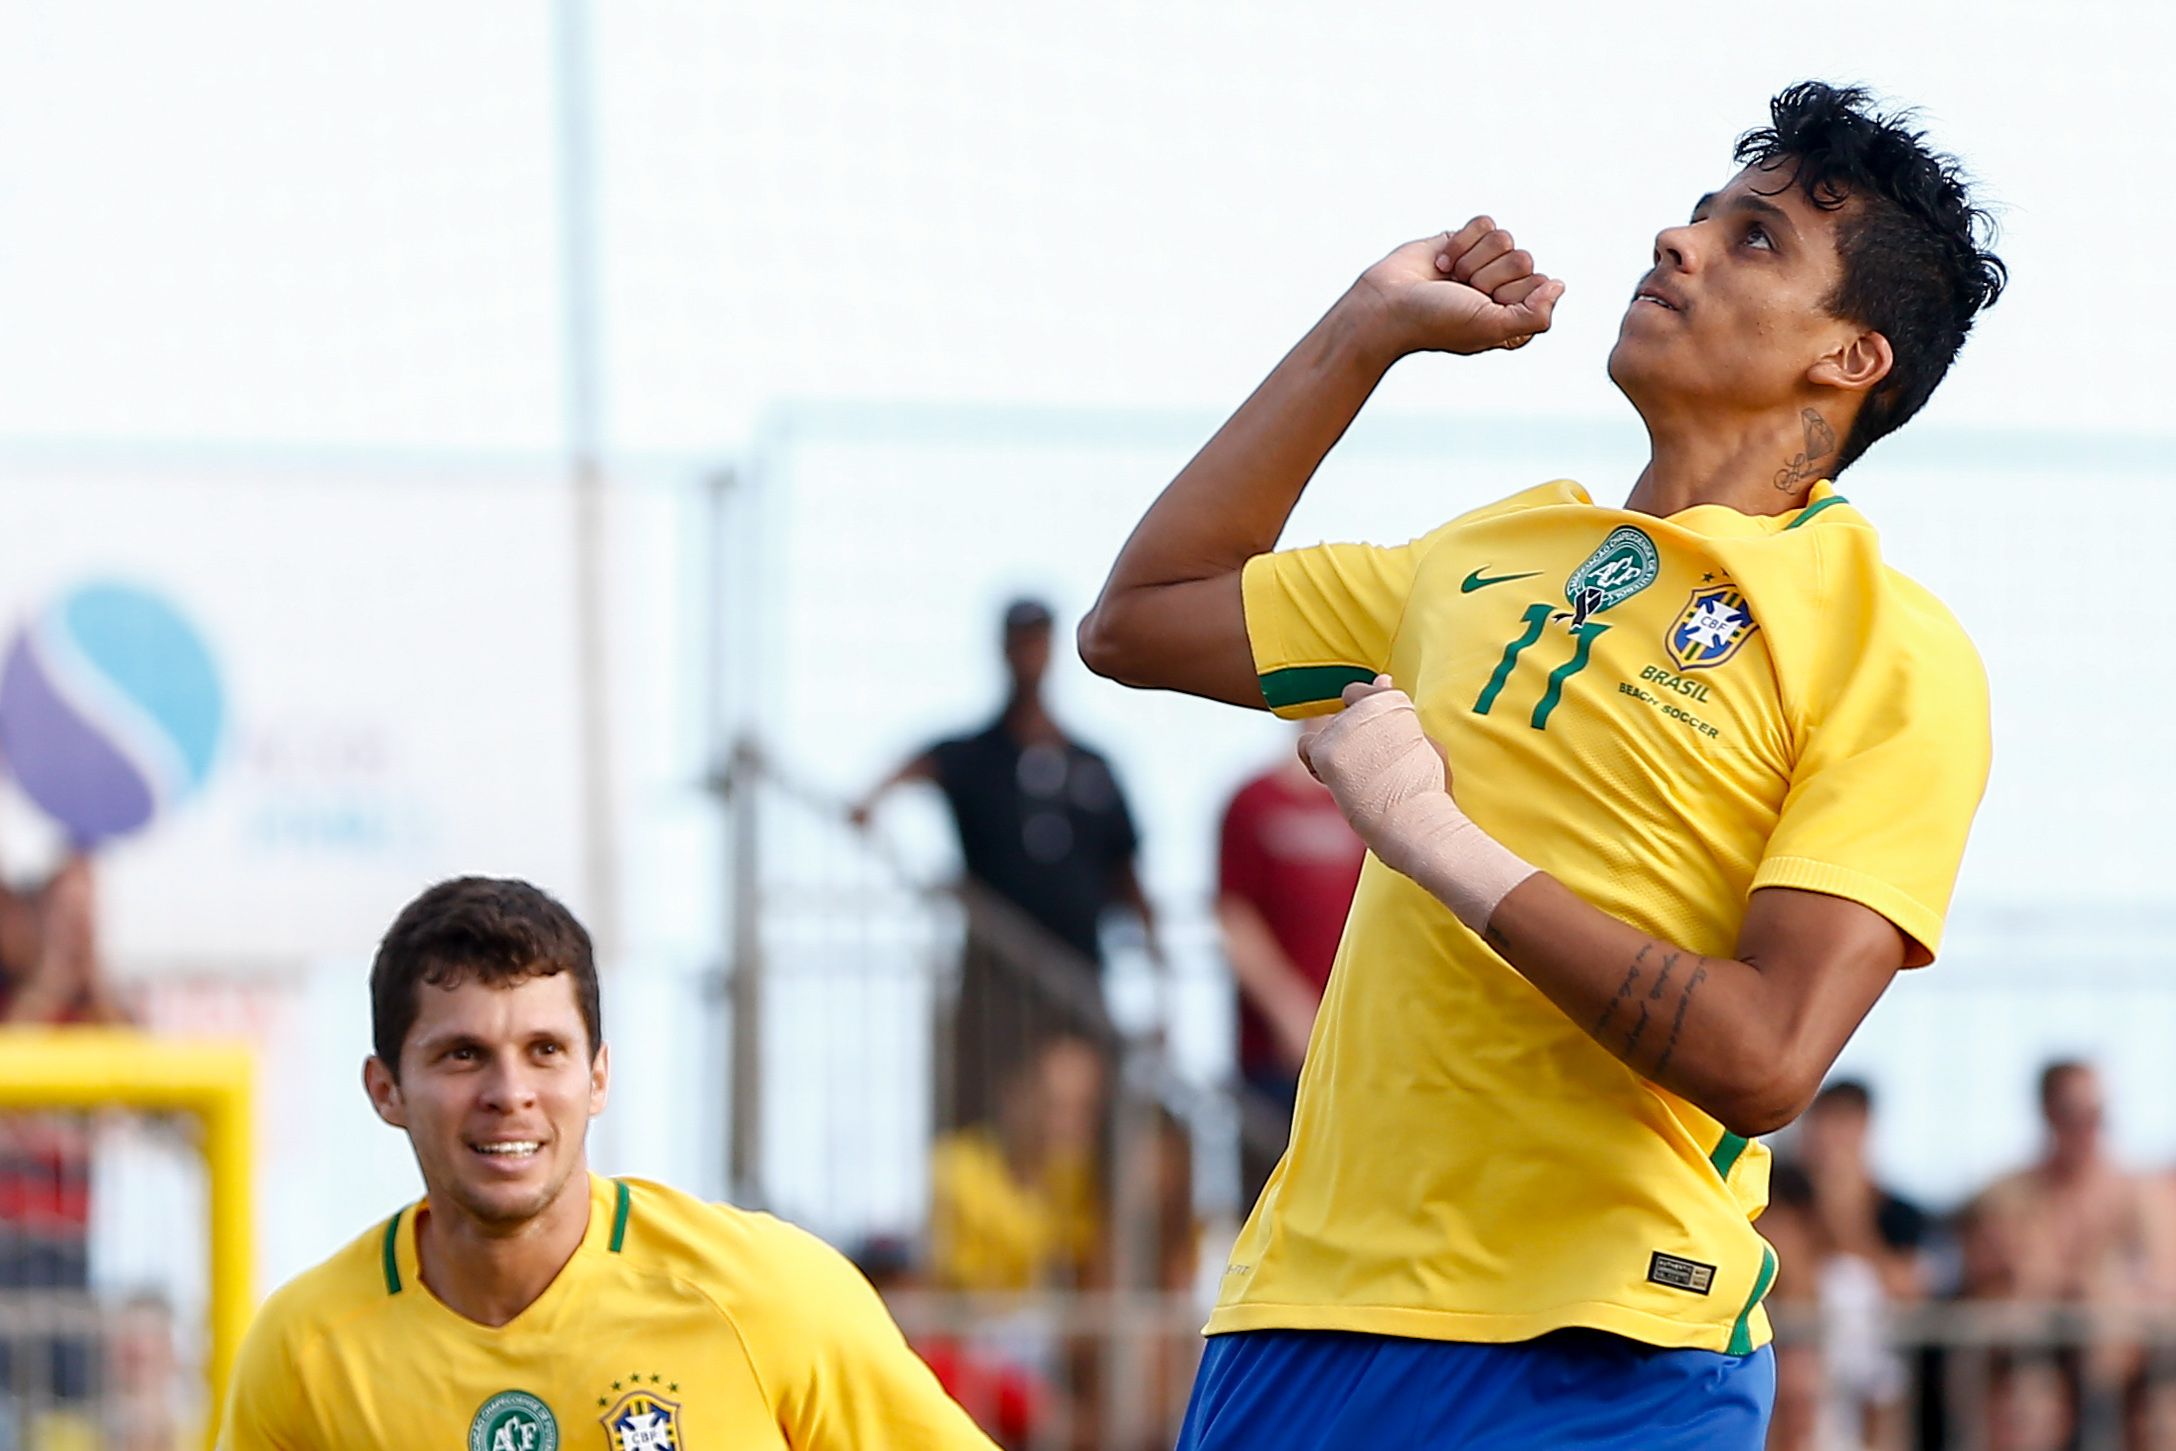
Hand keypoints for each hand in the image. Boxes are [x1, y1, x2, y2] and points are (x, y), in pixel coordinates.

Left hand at [1297, 677, 1448, 847]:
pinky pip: (1305, 747)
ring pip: (1325, 731)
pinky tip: (1335, 780)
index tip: (1378, 745)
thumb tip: (1381, 679)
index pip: (1361, 693)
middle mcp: (1365, 705)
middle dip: (1352, 741)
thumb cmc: (1427, 790)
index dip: (1366, 722)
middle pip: (1342, 717)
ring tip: (1359, 779)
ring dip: (1335, 752)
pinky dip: (1313, 762)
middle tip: (1373, 771)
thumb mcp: (1424, 741)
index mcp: (1392, 700)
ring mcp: (1343, 726)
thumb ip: (1398, 712)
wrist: (1415, 821)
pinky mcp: (1324, 750)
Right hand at [1352, 219, 1564, 357]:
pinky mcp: (1464, 242)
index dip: (1512, 293)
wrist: (1386, 304)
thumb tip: (1558, 286)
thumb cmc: (1435, 322)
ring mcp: (1483, 264)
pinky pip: (1484, 223)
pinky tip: (1442, 262)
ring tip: (1450, 278)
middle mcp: (1501, 290)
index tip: (1484, 306)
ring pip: (1505, 238)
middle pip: (1524, 259)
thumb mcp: (1492, 328)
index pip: (1542, 285)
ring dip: (1472, 259)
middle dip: (1489, 274)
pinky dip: (1461, 240)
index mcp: (1514, 316)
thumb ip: (1535, 316)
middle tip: (1462, 292)